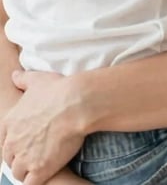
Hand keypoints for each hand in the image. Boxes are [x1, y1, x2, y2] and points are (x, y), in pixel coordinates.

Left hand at [0, 70, 85, 184]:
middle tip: (36, 155)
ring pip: (19, 173)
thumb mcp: (38, 80)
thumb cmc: (59, 90)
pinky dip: (37, 180)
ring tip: (42, 165)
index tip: (28, 143)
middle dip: (21, 159)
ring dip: (29, 171)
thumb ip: (24, 79)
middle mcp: (12, 143)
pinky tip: (48, 172)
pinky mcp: (39, 170)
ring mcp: (24, 158)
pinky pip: (31, 183)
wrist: (76, 104)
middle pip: (10, 159)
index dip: (17, 144)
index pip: (5, 141)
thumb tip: (14, 76)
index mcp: (10, 123)